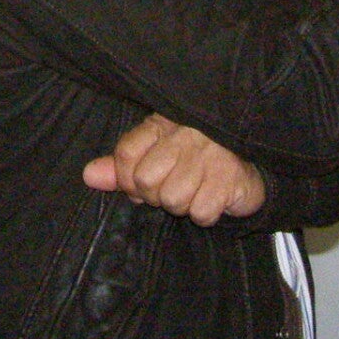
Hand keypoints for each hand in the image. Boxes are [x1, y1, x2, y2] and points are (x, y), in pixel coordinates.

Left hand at [82, 113, 265, 225]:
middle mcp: (184, 136)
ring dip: (183, 204)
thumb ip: (121, 166)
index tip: (140, 184)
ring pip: (172, 200)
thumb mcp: (154, 152)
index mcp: (161, 124)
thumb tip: (88, 175)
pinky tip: (212, 196)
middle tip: (174, 186)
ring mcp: (209, 155)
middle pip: (145, 182)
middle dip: (156, 195)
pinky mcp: (229, 177)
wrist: (250, 157)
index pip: (125, 155)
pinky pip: (201, 213)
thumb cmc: (194, 156)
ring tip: (196, 189)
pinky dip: (205, 213)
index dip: (127, 179)